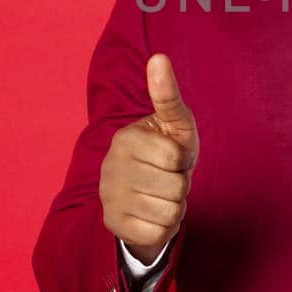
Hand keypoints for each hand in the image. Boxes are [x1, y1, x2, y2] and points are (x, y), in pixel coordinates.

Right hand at [99, 53, 198, 263]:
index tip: (171, 157)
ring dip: (175, 206)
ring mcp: (109, 198)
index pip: (176, 157)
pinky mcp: (114, 225)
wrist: (145, 193)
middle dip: (181, 185)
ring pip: (171, 213)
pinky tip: (153, 214)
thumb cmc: (166, 153)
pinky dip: (165, 228)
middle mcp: (110, 168)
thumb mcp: (174, 125)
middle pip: (176, 187)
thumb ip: (168, 94)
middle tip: (167, 178)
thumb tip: (159, 57)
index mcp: (125, 139)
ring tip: (161, 196)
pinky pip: (160, 234)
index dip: (182, 159)